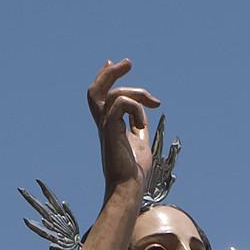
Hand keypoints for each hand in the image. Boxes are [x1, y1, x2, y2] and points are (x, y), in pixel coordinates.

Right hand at [87, 58, 159, 193]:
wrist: (129, 187)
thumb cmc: (133, 172)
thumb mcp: (140, 143)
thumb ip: (139, 127)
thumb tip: (144, 116)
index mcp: (109, 125)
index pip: (102, 95)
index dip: (106, 77)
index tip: (114, 63)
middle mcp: (104, 123)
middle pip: (96, 90)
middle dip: (111, 72)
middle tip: (128, 62)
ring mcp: (105, 126)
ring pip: (109, 93)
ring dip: (133, 90)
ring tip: (152, 102)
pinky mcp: (111, 129)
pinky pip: (121, 103)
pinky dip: (136, 108)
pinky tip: (143, 124)